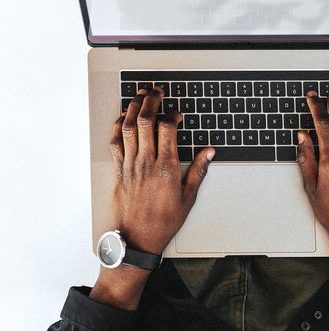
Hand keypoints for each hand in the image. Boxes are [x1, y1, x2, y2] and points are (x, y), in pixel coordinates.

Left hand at [110, 87, 214, 253]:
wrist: (138, 239)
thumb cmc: (163, 221)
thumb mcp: (188, 197)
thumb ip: (198, 171)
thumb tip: (209, 152)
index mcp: (166, 167)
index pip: (167, 129)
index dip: (172, 115)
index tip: (176, 114)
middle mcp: (146, 162)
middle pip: (145, 121)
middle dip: (151, 101)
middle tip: (156, 91)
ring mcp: (130, 165)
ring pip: (128, 127)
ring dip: (133, 107)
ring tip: (139, 95)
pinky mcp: (119, 170)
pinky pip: (115, 142)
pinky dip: (118, 126)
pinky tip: (122, 118)